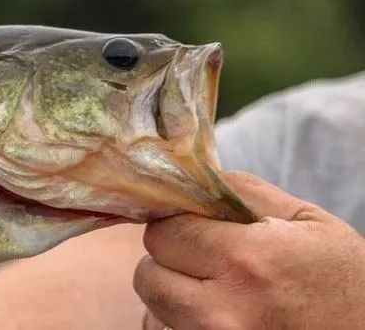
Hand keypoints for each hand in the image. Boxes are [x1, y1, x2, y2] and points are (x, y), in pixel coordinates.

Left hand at [134, 171, 364, 329]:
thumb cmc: (343, 279)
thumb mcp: (306, 221)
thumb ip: (242, 192)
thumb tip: (189, 177)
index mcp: (246, 261)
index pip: (164, 232)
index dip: (177, 225)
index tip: (196, 227)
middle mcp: (222, 309)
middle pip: (148, 274)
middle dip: (169, 261)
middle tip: (203, 260)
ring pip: (153, 309)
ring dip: (172, 295)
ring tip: (214, 290)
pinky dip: (179, 323)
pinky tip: (214, 314)